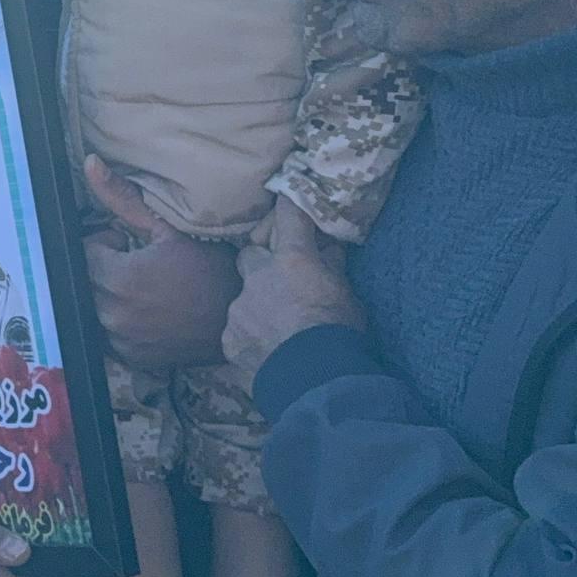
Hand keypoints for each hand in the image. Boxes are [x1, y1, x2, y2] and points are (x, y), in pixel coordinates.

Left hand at [80, 156, 234, 370]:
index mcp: (119, 279)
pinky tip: (147, 308)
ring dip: (109, 292)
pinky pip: (109, 332)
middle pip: (86, 280)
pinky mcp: (132, 357)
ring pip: (95, 306)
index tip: (127, 241)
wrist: (242, 317)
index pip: (84, 252)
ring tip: (144, 284)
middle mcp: (114, 314)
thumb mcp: (168, 228)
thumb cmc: (209, 268)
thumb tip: (89, 164)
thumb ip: (122, 199)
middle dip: (104, 265)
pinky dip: (120, 319)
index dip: (105, 242)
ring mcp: (122, 340)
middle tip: (138, 259)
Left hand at [224, 205, 362, 373]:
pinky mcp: (229, 338)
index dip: (287, 205)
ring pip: (242, 298)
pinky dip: (249, 337)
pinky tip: (266, 351)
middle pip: (250, 256)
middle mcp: (258, 277)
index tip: (287, 195)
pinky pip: (236, 331)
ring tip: (277, 330)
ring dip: (256, 307)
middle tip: (279, 283)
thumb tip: (330, 246)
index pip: (288, 217)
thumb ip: (331, 267)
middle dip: (261, 264)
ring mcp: (239, 308)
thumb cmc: (340, 334)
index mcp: (292, 260)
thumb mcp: (347, 295)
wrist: (317, 381)